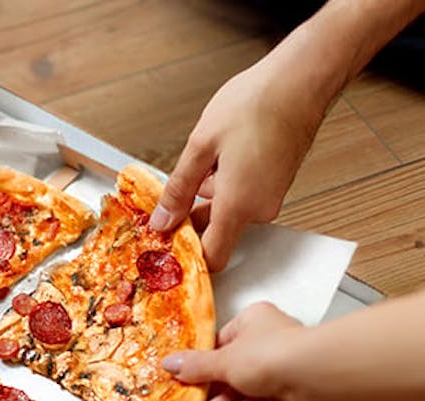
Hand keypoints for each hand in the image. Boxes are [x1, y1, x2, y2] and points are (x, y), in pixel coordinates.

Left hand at [149, 60, 325, 270]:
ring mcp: (271, 197)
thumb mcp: (200, 146)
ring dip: (209, 193)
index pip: (213, 256)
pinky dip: (227, 182)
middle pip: (217, 231)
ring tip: (206, 156)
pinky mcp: (276, 184)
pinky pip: (243, 195)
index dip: (187, 255)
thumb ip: (178, 190)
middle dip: (192, 213)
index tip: (166, 243)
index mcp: (239, 205)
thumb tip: (162, 220)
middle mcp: (260, 208)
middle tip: (174, 186)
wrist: (299, 81)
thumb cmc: (256, 105)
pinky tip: (222, 154)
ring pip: (229, 210)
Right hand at [162, 302, 319, 400]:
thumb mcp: (223, 359)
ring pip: (239, 393)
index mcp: (252, 322)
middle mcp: (265, 345)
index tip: (180, 375)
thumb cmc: (271, 353)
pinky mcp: (284, 399)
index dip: (200, 361)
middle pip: (228, 370)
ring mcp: (276, 373)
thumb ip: (195, 366)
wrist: (315, 378)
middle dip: (206, 391)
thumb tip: (169, 363)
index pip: (220, 342)